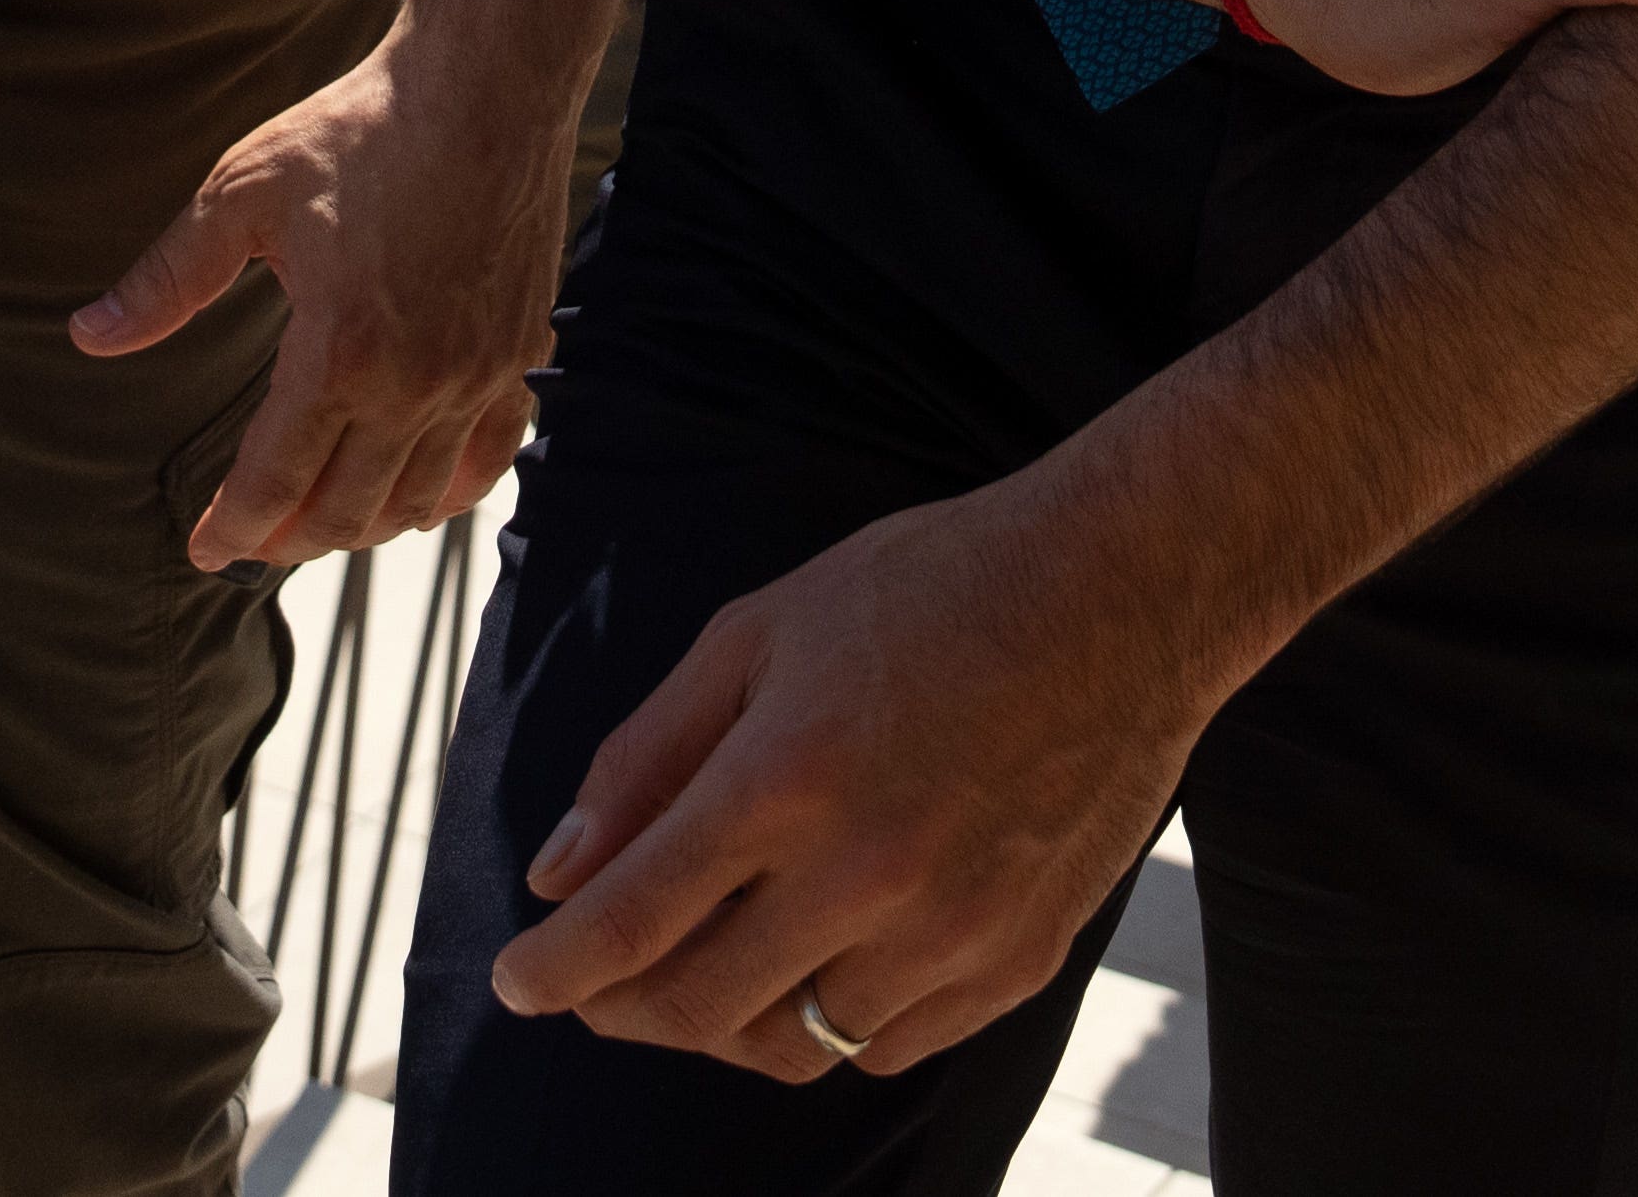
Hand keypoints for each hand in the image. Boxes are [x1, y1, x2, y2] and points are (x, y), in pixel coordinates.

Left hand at [75, 29, 569, 574]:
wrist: (485, 84)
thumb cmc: (358, 131)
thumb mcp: (242, 194)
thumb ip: (168, 279)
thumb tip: (87, 335)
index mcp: (337, 354)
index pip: (273, 484)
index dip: (230, 529)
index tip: (202, 549)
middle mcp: (413, 385)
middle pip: (343, 512)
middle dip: (285, 538)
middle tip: (249, 536)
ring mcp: (476, 376)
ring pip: (415, 502)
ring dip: (360, 527)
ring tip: (317, 518)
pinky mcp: (519, 354)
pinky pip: (487, 461)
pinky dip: (445, 495)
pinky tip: (414, 493)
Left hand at [484, 483, 1216, 1082]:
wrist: (1122, 594)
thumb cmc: (930, 591)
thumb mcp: (760, 633)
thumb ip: (648, 756)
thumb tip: (561, 873)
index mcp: (786, 778)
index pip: (631, 922)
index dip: (554, 971)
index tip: (515, 985)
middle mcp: (866, 873)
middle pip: (699, 1007)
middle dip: (621, 1009)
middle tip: (595, 988)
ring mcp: (950, 931)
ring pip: (793, 1046)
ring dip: (724, 1024)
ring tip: (703, 971)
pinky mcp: (1017, 961)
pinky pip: (887, 1046)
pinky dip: (829, 1026)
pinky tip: (813, 963)